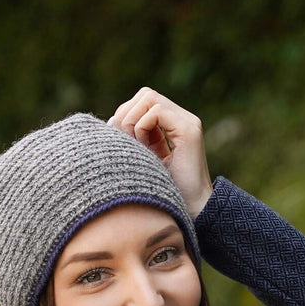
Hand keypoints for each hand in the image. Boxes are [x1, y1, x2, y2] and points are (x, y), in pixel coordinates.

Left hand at [107, 87, 213, 219]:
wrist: (192, 211)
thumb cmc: (166, 193)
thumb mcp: (146, 160)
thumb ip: (136, 139)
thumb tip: (112, 121)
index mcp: (174, 124)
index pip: (144, 100)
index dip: (126, 114)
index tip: (119, 139)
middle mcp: (183, 118)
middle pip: (145, 94)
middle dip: (126, 114)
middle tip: (122, 141)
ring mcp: (188, 122)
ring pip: (149, 98)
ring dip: (132, 120)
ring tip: (135, 146)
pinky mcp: (189, 130)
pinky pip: (156, 111)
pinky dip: (141, 127)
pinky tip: (144, 148)